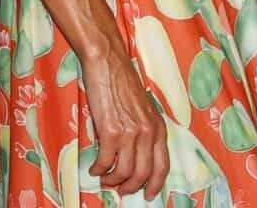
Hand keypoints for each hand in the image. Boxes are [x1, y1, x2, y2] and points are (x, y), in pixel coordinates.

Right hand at [82, 45, 169, 195]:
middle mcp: (147, 133)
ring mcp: (130, 133)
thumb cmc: (122, 82)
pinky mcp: (110, 132)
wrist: (107, 62)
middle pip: (143, 174)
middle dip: (130, 187)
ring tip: (104, 178)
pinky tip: (94, 167)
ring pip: (124, 173)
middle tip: (119, 188)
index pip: (162, 166)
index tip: (147, 195)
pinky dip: (98, 169)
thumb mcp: (143, 108)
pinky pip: (105, 162)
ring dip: (112, 180)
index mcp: (158, 127)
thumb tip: (136, 155)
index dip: (155, 185)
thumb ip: (144, 130)